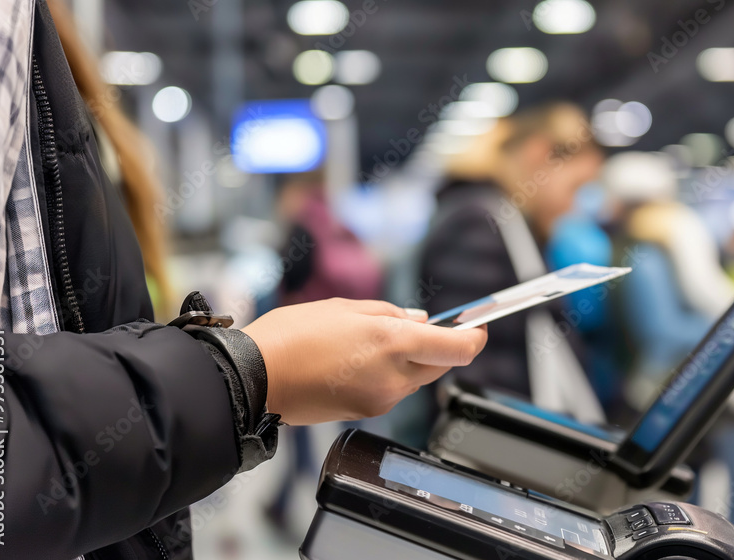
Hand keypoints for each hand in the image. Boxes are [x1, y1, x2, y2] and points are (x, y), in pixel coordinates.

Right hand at [241, 298, 487, 424]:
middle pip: (441, 365)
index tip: (478, 327)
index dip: (474, 338)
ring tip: (371, 342)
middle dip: (438, 347)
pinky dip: (389, 376)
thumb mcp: (346, 308)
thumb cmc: (292, 336)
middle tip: (419, 328)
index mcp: (393, 343)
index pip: (458, 349)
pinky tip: (358, 362)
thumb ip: (392, 314)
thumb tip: (421, 322)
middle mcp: (394, 376)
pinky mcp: (366, 413)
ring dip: (410, 362)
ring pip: (416, 379)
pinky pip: (392, 391)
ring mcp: (381, 399)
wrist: (255, 378)